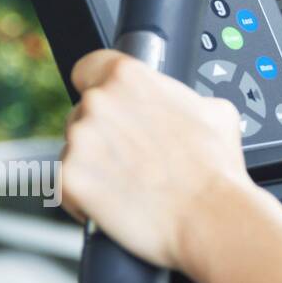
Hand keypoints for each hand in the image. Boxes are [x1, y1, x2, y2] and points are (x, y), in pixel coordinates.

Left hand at [62, 50, 255, 272]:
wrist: (208, 215)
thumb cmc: (214, 167)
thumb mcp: (214, 110)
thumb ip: (181, 97)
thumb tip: (176, 105)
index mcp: (128, 77)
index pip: (91, 67)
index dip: (102, 86)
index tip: (113, 104)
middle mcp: (98, 103)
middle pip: (84, 112)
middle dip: (104, 131)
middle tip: (136, 153)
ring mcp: (79, 141)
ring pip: (76, 148)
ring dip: (95, 163)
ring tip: (131, 181)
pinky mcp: (68, 180)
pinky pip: (67, 184)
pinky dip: (85, 195)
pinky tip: (116, 200)